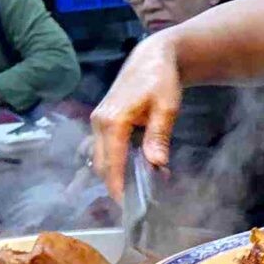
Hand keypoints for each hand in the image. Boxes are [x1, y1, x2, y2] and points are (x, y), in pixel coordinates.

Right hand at [90, 34, 183, 194]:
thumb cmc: (161, 79)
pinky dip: (116, 162)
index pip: (110, 162)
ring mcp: (97, 122)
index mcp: (112, 120)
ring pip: (99, 158)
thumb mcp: (166, 107)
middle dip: (117, 184)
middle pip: (101, 164)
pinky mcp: (102, 122)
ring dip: (117, 174)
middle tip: (140, 201)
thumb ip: (159, 135)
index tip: (126, 205)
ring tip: (142, 185)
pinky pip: (104, 149)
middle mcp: (98, 122)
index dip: (117, 186)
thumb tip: (156, 163)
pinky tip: (137, 168)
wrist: (151, 58)